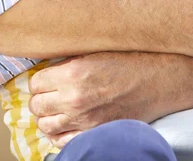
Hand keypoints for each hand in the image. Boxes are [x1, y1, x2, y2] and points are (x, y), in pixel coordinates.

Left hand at [29, 52, 169, 148]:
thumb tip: (47, 67)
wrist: (157, 81)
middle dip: (40, 97)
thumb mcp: (94, 52)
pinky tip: (64, 122)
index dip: (40, 79)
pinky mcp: (94, 133)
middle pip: (37, 105)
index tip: (46, 77)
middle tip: (49, 91)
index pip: (35, 83)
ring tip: (55, 106)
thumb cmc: (129, 61)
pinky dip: (58, 133)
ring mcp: (84, 121)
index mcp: (73, 74)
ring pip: (45, 125)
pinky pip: (61, 141)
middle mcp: (74, 100)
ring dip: (47, 115)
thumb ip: (68, 61)